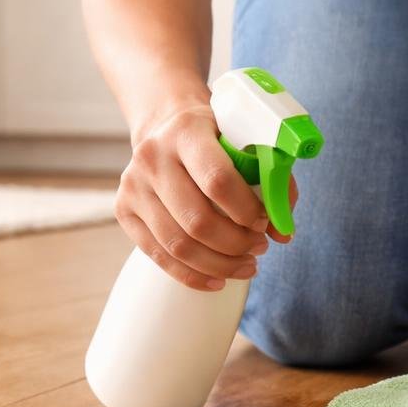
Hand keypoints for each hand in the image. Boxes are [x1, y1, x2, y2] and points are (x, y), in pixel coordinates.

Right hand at [116, 100, 289, 290]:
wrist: (165, 126)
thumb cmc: (215, 137)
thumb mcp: (245, 142)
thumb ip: (271, 181)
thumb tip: (283, 233)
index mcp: (186, 132)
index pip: (217, 180)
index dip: (246, 210)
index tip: (264, 222)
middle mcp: (153, 158)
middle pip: (197, 220)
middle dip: (236, 244)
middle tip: (259, 248)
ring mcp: (133, 186)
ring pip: (178, 245)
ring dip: (219, 265)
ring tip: (245, 266)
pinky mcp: (124, 210)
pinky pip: (158, 256)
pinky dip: (192, 275)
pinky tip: (217, 280)